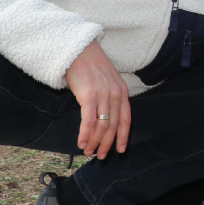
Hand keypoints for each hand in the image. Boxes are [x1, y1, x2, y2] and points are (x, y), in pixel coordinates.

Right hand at [64, 40, 130, 158]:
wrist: (78, 48)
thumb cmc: (89, 64)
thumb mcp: (107, 79)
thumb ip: (110, 95)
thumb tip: (105, 115)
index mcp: (122, 91)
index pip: (126, 119)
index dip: (123, 136)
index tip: (120, 150)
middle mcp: (115, 94)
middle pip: (113, 126)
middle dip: (107, 144)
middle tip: (101, 156)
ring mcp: (103, 95)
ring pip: (101, 126)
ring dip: (95, 142)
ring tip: (88, 151)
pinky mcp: (88, 95)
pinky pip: (88, 121)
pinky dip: (85, 135)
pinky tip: (81, 143)